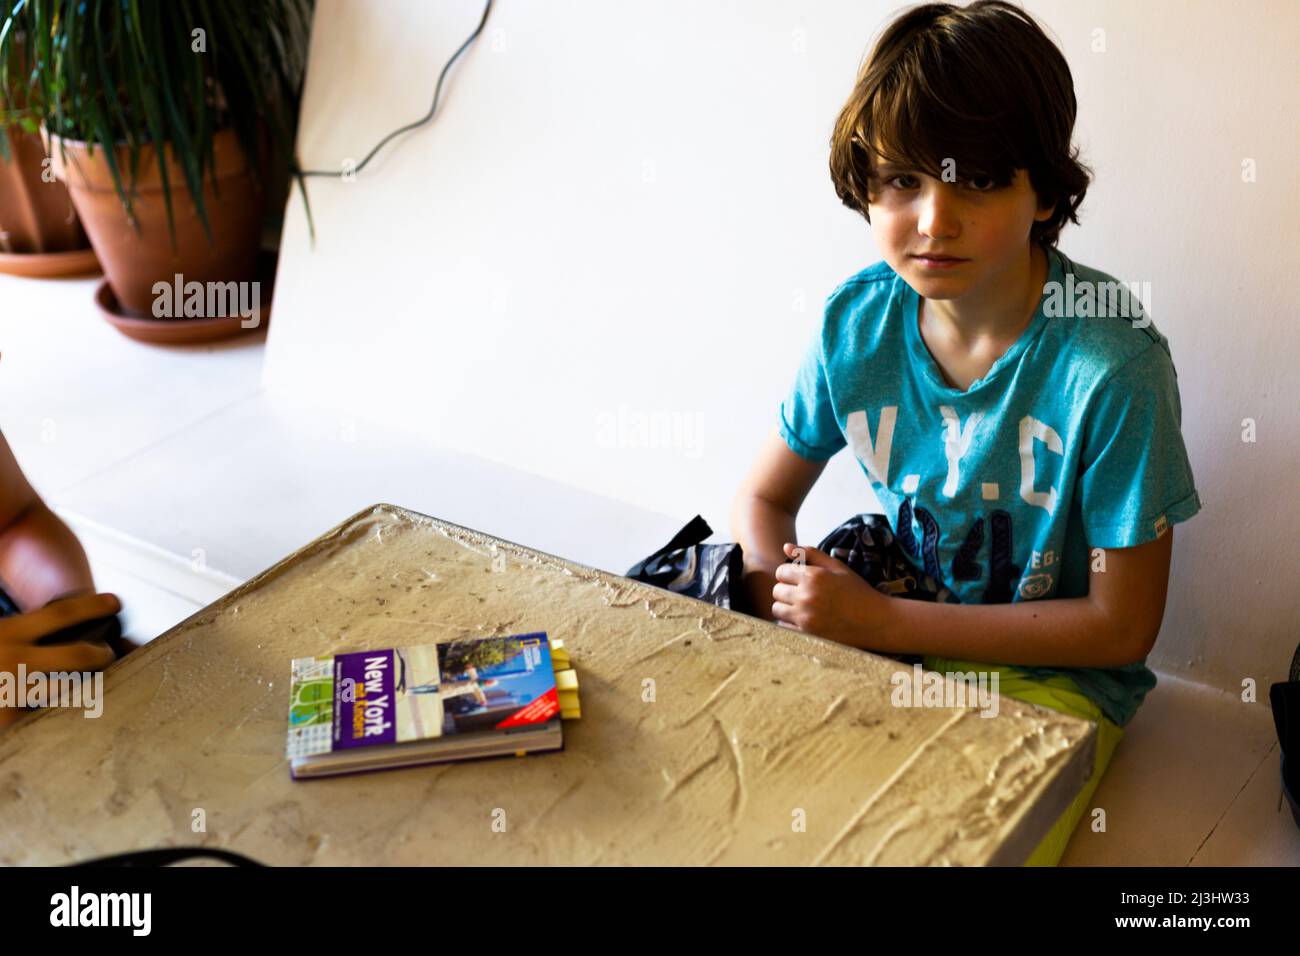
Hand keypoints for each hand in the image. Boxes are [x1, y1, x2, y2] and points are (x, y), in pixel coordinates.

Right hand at [0, 592, 119, 727]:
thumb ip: (18, 629)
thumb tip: (55, 617)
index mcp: (7, 633)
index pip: (61, 613)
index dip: (91, 606)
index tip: (115, 601)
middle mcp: (12, 660)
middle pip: (77, 654)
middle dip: (100, 654)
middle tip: (107, 653)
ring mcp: (11, 691)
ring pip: (67, 688)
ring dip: (83, 687)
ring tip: (89, 686)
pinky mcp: (8, 721)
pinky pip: (44, 715)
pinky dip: (55, 713)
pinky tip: (65, 715)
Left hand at [771, 543, 894, 649]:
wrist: (875, 621)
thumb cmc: (857, 591)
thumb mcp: (837, 567)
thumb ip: (811, 554)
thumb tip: (785, 546)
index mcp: (813, 576)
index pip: (781, 572)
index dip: (789, 574)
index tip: (799, 578)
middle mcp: (806, 596)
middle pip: (776, 590)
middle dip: (786, 589)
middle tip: (802, 593)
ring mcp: (805, 618)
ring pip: (777, 609)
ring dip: (786, 606)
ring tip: (802, 606)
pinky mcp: (806, 635)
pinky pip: (783, 626)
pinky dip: (790, 623)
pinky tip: (805, 619)